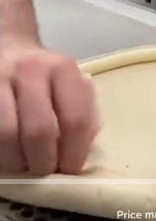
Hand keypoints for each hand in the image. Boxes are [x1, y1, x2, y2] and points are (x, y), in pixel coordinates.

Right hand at [0, 39, 98, 176]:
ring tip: (24, 164)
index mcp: (61, 69)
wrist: (9, 49)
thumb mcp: (70, 83)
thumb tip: (83, 150)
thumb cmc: (45, 76)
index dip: (74, 153)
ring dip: (17, 162)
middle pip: (39, 131)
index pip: (75, 119)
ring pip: (6, 137)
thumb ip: (82, 112)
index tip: (71, 169)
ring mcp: (0, 80)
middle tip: (45, 170)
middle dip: (44, 162)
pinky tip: (9, 153)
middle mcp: (30, 70)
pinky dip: (1, 152)